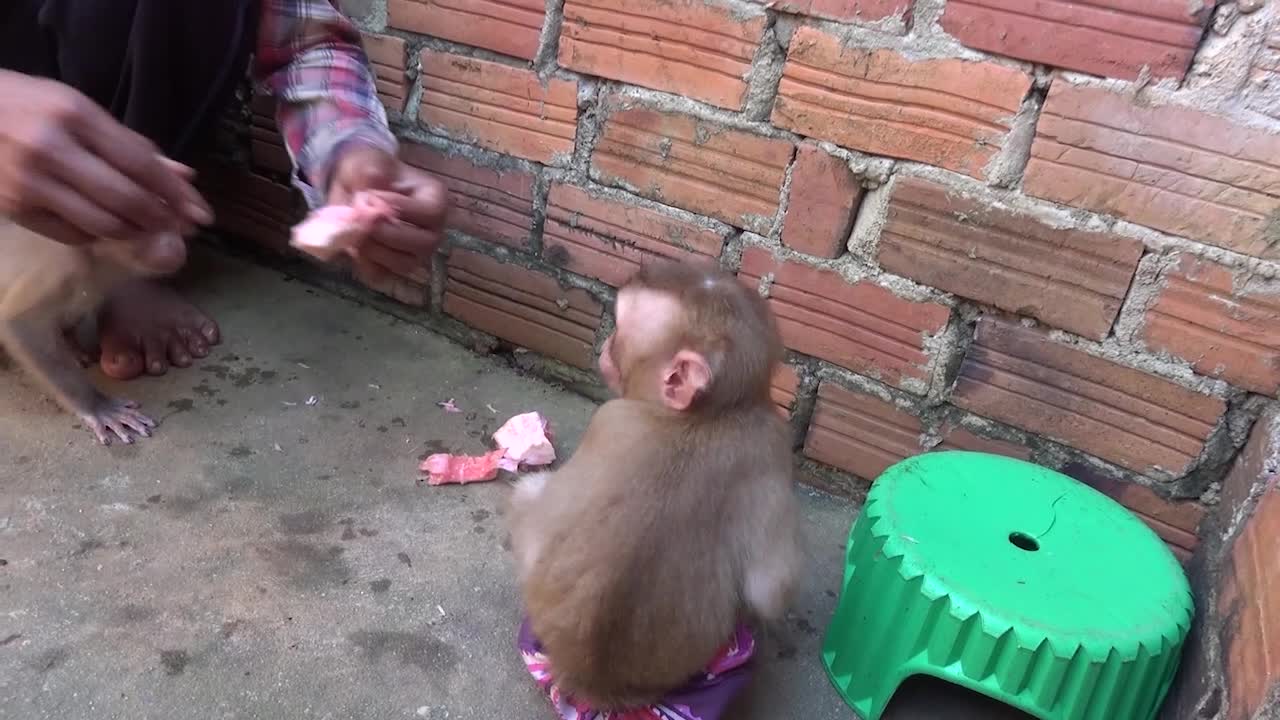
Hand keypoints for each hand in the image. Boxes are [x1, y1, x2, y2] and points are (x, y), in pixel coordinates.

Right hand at [0, 70, 212, 244]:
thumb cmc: (27, 106)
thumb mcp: (78, 109)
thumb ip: (131, 144)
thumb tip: (184, 177)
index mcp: (73, 115)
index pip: (140, 163)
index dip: (176, 193)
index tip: (201, 213)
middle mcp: (51, 149)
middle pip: (126, 199)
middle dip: (161, 219)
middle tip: (179, 227)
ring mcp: (29, 182)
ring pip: (102, 224)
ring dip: (136, 232)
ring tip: (149, 229)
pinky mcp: (15, 208)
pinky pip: (73, 234)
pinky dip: (100, 236)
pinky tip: (109, 227)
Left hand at [327, 144, 447, 286]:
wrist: (354, 189)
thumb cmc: (369, 172)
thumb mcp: (367, 161)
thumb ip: (370, 171)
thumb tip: (371, 190)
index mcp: (436, 200)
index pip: (431, 213)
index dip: (399, 208)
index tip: (369, 196)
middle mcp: (433, 231)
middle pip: (423, 244)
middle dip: (386, 233)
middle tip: (359, 218)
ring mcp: (416, 254)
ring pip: (404, 264)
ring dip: (373, 249)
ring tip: (353, 228)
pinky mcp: (394, 269)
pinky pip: (382, 275)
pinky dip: (363, 263)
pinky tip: (353, 244)